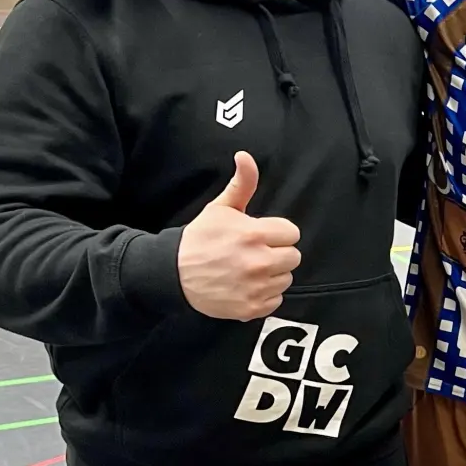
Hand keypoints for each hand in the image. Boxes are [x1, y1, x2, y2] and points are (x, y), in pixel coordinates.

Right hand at [178, 152, 301, 320]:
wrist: (172, 274)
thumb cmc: (199, 239)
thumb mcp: (221, 208)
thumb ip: (242, 183)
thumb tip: (246, 157)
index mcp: (254, 234)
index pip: (292, 233)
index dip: (277, 233)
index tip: (261, 236)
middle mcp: (258, 261)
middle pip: (293, 256)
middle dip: (277, 253)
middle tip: (256, 253)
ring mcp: (255, 287)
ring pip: (285, 279)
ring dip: (272, 275)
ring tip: (249, 270)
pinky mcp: (250, 308)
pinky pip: (276, 300)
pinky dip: (264, 296)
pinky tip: (247, 286)